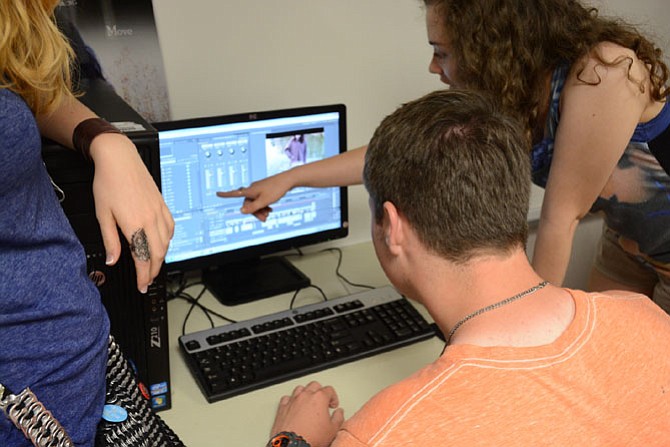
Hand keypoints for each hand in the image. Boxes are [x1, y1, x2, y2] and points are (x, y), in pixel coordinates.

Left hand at [90, 133, 173, 292]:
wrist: (119, 159)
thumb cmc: (108, 183)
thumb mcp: (102, 215)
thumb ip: (110, 241)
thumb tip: (113, 259)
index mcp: (134, 224)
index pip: (143, 258)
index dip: (144, 276)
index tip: (141, 286)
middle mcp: (150, 220)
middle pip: (158, 254)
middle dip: (154, 271)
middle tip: (147, 280)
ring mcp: (159, 212)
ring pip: (167, 242)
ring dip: (161, 257)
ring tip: (154, 265)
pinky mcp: (162, 204)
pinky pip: (171, 228)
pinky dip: (168, 240)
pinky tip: (162, 242)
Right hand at [216, 171, 294, 221]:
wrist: (288, 180)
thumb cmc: (276, 189)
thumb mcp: (264, 201)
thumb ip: (253, 207)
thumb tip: (241, 211)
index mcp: (250, 191)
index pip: (235, 193)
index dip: (226, 194)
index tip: (217, 193)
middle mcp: (252, 189)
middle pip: (248, 203)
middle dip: (254, 212)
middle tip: (264, 219)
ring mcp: (258, 188)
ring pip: (255, 202)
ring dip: (260, 210)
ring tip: (268, 215)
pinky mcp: (264, 189)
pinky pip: (260, 199)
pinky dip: (263, 205)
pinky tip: (270, 209)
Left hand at [270, 381, 344, 446]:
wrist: (293, 445)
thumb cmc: (311, 437)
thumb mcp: (333, 430)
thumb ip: (338, 418)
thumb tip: (339, 413)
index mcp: (319, 398)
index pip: (329, 390)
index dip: (333, 397)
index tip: (333, 404)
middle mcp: (305, 396)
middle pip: (314, 385)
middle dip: (320, 391)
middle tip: (323, 401)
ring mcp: (292, 401)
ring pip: (300, 389)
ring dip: (305, 393)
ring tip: (309, 402)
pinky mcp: (282, 408)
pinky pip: (287, 398)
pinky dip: (291, 400)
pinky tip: (294, 406)